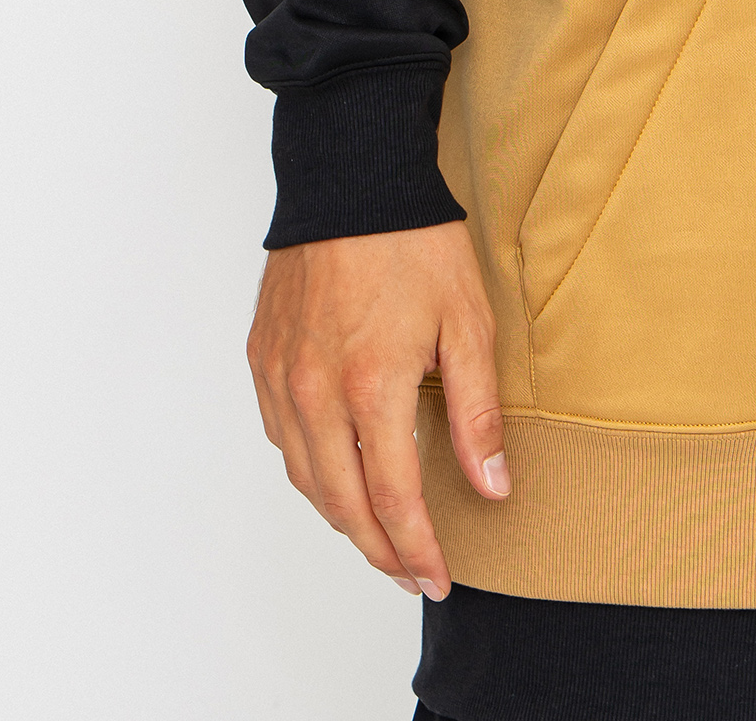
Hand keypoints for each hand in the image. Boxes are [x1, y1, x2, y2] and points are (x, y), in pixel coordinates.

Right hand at [247, 221, 507, 597]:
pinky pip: (280, 436)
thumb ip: (476, 413)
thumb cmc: (415, 243)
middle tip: (410, 573)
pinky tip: (334, 474)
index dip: (416, 550)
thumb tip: (493, 486)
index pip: (392, 499)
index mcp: (371, 386)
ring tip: (379, 535)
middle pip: (342, 504)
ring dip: (341, 517)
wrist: (352, 177)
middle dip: (379, 550)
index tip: (435, 578)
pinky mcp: (262, 355)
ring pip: (304, 477)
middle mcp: (315, 391)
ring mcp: (282, 375)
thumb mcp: (467, 323)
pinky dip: (307, 469)